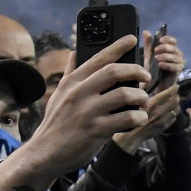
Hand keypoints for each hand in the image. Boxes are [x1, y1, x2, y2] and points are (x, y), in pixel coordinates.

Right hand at [25, 35, 150, 176]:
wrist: (45, 152)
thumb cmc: (56, 123)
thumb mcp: (59, 94)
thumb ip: (70, 73)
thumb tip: (73, 52)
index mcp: (72, 82)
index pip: (98, 58)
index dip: (118, 46)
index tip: (132, 39)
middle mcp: (79, 93)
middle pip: (115, 71)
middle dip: (136, 71)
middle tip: (145, 76)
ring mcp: (88, 112)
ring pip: (125, 95)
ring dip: (141, 97)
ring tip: (143, 102)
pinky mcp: (97, 130)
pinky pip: (127, 118)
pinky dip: (139, 117)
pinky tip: (140, 118)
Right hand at [113, 84, 180, 151]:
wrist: (130, 136)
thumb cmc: (129, 116)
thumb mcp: (133, 102)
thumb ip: (141, 91)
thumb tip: (146, 80)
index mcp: (152, 104)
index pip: (169, 93)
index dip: (174, 88)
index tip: (176, 85)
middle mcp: (159, 112)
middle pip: (175, 100)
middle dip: (176, 95)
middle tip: (174, 93)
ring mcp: (163, 120)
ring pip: (176, 109)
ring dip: (176, 104)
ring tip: (172, 102)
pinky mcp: (164, 127)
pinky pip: (174, 118)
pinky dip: (173, 113)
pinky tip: (168, 111)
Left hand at [144, 32, 184, 94]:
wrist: (154, 84)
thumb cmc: (152, 68)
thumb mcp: (149, 55)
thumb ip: (148, 44)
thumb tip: (146, 31)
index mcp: (171, 49)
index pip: (173, 41)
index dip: (168, 39)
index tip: (160, 40)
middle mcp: (177, 55)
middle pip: (175, 48)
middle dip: (165, 48)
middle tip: (156, 50)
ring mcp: (179, 63)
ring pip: (175, 57)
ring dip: (166, 56)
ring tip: (157, 58)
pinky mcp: (179, 72)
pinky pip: (175, 67)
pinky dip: (168, 65)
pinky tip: (160, 65)